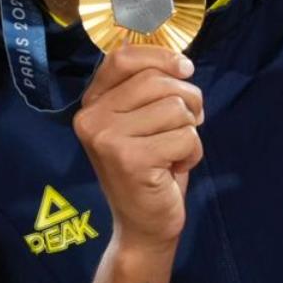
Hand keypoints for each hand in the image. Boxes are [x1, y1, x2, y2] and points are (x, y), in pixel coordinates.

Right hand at [73, 45, 202, 253]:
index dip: (160, 56)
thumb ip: (150, 89)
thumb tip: (182, 63)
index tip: (186, 69)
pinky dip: (192, 153)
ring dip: (189, 131)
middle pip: (157, 81)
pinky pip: (185, 137)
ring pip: (176, 108)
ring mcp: (106, 138)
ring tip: (172, 153)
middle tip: (186, 125)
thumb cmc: (150, 168)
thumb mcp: (142, 121)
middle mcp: (90, 117)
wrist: (142, 226)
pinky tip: (174, 169)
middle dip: (188, 100)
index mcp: (92, 103)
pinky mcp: (129, 159)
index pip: (123, 57)